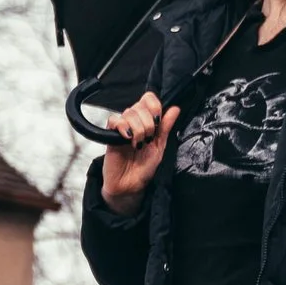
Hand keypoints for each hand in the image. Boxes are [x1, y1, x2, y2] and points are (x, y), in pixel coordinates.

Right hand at [99, 93, 178, 212]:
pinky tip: (127, 139)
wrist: (131, 185)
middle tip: (147, 139)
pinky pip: (114, 120)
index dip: (154, 106)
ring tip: (138, 144)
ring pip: (129, 112)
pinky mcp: (110, 134)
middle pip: (140, 105)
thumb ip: (166, 127)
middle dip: (147, 123)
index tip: (157, 121)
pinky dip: (123, 127)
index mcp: (147, 122)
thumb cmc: (144, 168)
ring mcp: (122, 127)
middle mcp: (134, 122)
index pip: (148, 99)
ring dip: (138, 129)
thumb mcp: (160, 146)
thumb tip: (175, 109)